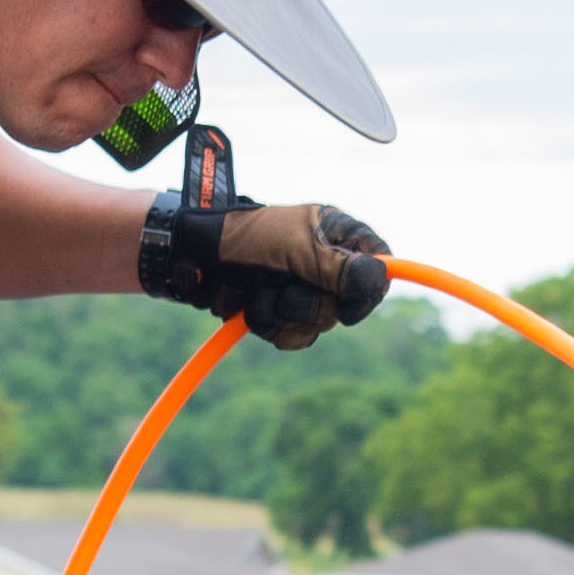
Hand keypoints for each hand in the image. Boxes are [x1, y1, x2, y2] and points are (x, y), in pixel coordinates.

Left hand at [145, 200, 392, 348]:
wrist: (191, 254)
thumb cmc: (245, 238)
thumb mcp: (297, 248)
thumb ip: (340, 268)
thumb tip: (381, 278)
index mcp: (338, 236)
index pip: (380, 270)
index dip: (366, 294)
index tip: (346, 304)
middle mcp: (326, 265)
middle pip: (343, 308)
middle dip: (304, 304)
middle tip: (280, 285)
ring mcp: (303, 290)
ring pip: (313, 327)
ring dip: (277, 314)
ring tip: (254, 291)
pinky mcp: (279, 312)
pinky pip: (289, 338)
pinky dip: (263, 324)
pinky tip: (246, 304)